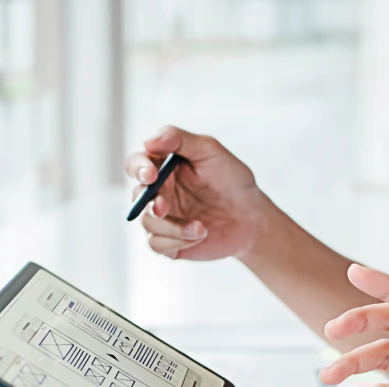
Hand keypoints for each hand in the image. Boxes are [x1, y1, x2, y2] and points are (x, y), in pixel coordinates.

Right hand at [126, 125, 268, 260]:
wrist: (252, 218)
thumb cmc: (232, 181)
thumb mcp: (211, 151)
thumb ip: (179, 140)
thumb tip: (148, 142)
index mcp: (163, 168)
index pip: (136, 164)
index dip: (138, 168)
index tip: (151, 174)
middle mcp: (158, 192)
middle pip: (136, 195)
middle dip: (148, 202)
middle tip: (164, 207)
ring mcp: (162, 219)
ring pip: (146, 222)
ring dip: (171, 226)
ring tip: (201, 227)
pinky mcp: (169, 242)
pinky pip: (157, 244)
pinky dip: (176, 240)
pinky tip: (200, 234)